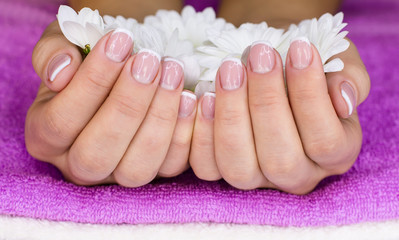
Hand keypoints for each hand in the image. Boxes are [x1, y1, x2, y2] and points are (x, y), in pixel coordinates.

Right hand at [26, 21, 196, 186]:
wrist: (120, 73)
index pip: (61, 121)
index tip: (120, 42)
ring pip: (136, 169)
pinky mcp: (153, 174)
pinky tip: (190, 98)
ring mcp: (117, 174)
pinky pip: (170, 166)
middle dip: (128, 104)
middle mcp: (78, 165)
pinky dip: (184, 134)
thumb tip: (61, 71)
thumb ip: (52, 52)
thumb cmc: (90, 60)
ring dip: (160, 119)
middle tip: (149, 61)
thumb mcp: (64, 45)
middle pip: (97, 153)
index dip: (91, 82)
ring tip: (173, 73)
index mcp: (46, 137)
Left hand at [189, 38, 369, 193]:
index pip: (325, 140)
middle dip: (266, 103)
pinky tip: (204, 95)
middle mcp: (298, 174)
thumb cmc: (302, 65)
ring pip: (239, 168)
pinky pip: (206, 166)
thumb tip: (342, 99)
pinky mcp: (223, 171)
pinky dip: (201, 132)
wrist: (271, 65)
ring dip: (230, 117)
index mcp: (336, 153)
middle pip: (281, 159)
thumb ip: (348, 78)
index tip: (298, 48)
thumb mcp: (336, 63)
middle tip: (257, 56)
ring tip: (228, 70)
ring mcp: (258, 178)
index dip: (310, 95)